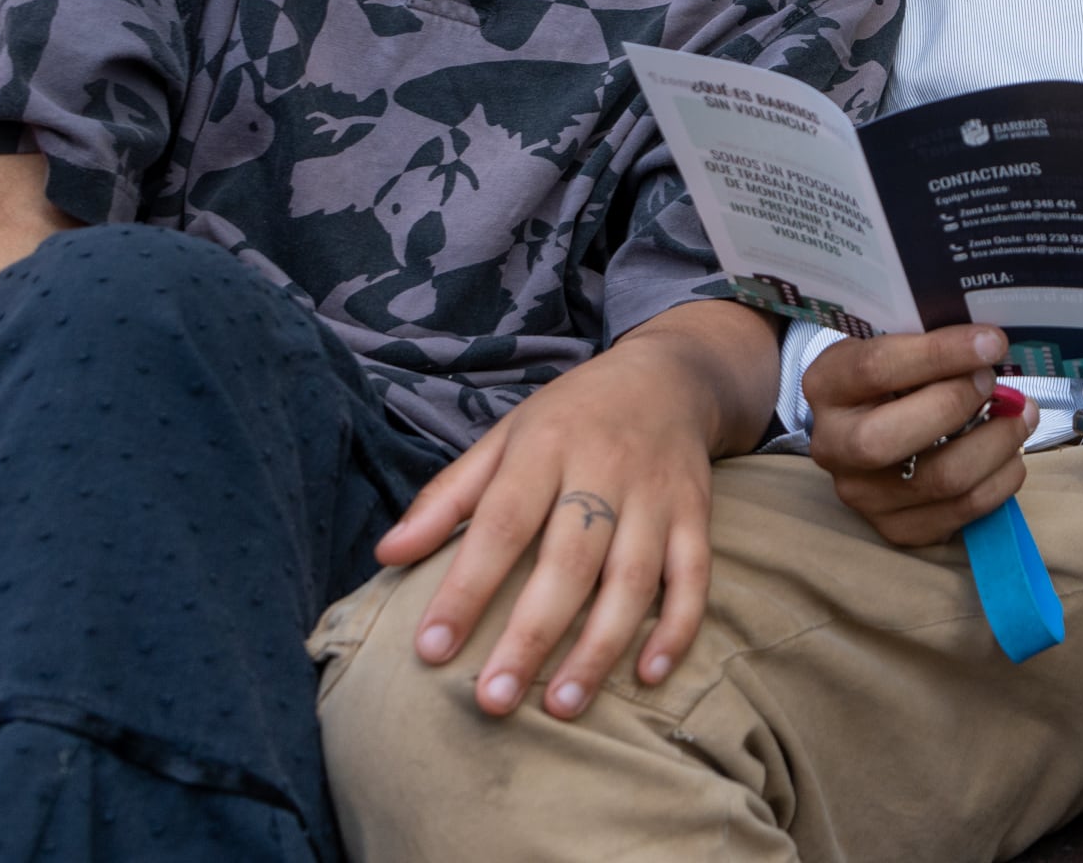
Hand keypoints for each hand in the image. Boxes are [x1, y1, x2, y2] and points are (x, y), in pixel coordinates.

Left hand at [378, 300, 770, 720]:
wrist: (669, 376)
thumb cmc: (570, 418)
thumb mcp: (503, 438)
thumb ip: (447, 497)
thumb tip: (387, 555)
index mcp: (546, 448)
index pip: (502, 523)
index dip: (467, 588)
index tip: (431, 648)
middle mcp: (605, 470)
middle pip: (570, 560)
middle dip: (531, 636)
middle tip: (494, 701)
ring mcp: (658, 496)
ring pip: (633, 578)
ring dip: (600, 646)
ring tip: (563, 706)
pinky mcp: (696, 516)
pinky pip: (693, 577)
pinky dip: (676, 627)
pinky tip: (648, 675)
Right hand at [803, 325, 1038, 546]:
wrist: (869, 426)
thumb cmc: (893, 378)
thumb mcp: (896, 347)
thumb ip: (932, 347)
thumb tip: (991, 349)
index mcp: (827, 386)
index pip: (877, 368)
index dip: (940, 354)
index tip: (991, 343)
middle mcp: (833, 446)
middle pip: (889, 438)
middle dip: (957, 405)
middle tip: (996, 385)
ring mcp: (862, 495)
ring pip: (940, 479)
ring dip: (996, 444)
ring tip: (1021, 417)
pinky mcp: (897, 528)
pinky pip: (960, 511)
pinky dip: (999, 480)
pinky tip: (1009, 455)